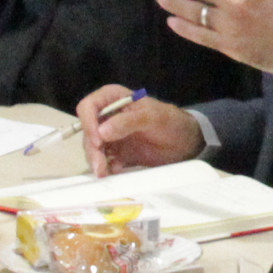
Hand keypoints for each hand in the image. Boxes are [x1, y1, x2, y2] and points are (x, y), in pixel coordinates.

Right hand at [78, 83, 200, 174]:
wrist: (185, 142)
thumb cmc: (170, 121)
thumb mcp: (152, 117)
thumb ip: (127, 122)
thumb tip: (102, 132)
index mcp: (112, 99)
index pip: (88, 107)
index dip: (88, 123)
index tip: (98, 141)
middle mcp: (107, 117)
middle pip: (87, 132)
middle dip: (92, 149)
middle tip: (100, 166)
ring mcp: (110, 136)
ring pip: (93, 149)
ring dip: (96, 161)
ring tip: (104, 173)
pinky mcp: (116, 153)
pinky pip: (104, 161)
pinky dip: (106, 168)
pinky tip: (114, 173)